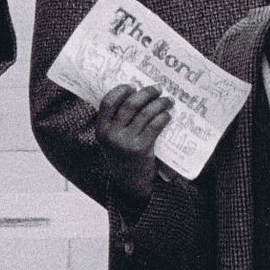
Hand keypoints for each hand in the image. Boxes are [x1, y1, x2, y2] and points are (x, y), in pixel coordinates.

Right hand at [95, 84, 172, 206]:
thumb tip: (135, 94)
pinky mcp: (140, 149)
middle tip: (157, 89)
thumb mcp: (112, 139)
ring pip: (144, 113)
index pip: (108, 102)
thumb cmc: (123, 155)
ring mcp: (125, 142)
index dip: (121, 90)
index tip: (133, 86)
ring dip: (159, 103)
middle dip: (146, 93)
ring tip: (168, 100)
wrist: (130, 183)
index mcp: (101, 129)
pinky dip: (162, 117)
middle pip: (130, 104)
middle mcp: (111, 135)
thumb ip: (116, 121)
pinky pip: (154, 126)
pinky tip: (167, 115)